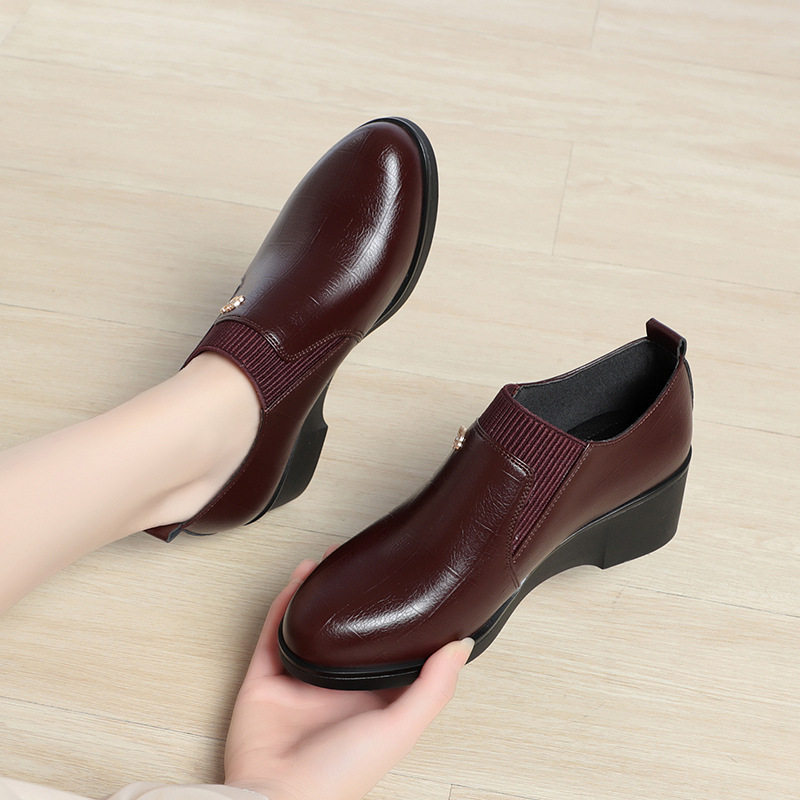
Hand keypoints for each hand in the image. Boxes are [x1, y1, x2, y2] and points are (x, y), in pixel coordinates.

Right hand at [224, 558, 473, 799]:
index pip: (387, 650)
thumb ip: (432, 688)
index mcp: (370, 699)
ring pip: (310, 624)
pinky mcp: (266, 678)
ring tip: (334, 560)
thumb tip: (461, 645)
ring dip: (320, 592)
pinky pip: (274, 632)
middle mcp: (336, 686)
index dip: (397, 619)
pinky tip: (300, 578)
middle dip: (354, 597)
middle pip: (346, 631)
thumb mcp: (399, 728)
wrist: (277, 796)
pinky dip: (285, 603)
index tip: (407, 586)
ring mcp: (299, 680)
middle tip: (367, 561)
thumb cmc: (340, 777)